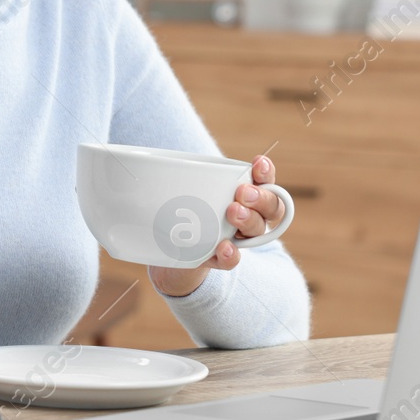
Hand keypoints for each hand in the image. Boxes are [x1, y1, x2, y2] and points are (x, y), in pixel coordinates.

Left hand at [149, 155, 284, 297]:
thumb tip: (149, 159)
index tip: (256, 162)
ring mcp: (238, 239)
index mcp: (245, 194)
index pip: (265, 181)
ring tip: (232, 212)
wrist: (170, 251)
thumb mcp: (184, 187)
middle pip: (271, 207)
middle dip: (260, 197)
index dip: (266, 172)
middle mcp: (249, 216)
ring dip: (248, 220)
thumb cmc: (183, 208)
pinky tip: (224, 246)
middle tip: (242, 192)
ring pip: (258, 231)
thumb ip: (180, 174)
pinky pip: (232, 260)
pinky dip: (230, 254)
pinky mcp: (220, 259)